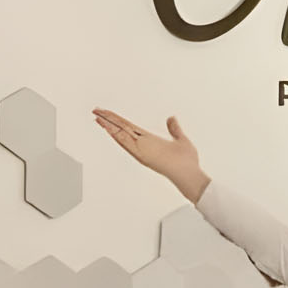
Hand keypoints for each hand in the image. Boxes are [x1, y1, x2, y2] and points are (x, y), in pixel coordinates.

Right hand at [93, 109, 208, 201]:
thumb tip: (172, 118)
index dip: (118, 120)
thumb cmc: (188, 163)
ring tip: (97, 116)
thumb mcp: (181, 140)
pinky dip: (117, 136)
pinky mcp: (143, 156)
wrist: (191, 176)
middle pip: (122, 130)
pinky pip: (127, 144)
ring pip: (121, 135)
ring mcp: (142, 151)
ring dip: (109, 126)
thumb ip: (174, 129)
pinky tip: (108, 128)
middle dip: (109, 120)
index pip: (130, 128)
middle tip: (96, 110)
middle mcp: (143, 146)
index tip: (108, 113)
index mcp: (150, 141)